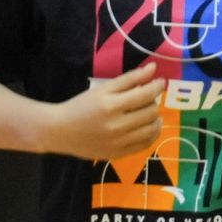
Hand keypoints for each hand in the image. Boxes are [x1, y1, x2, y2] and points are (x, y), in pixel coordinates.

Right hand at [43, 64, 163, 160]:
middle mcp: (116, 126)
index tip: (160, 82)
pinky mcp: (118, 154)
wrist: (60, 131)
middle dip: (153, 102)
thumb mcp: (103, 89)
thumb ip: (130, 78)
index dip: (157, 86)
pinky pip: (145, 145)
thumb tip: (154, 68)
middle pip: (151, 112)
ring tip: (149, 113)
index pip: (146, 95)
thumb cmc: (81, 106)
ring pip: (152, 129)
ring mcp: (118, 142)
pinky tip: (146, 127)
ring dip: (156, 119)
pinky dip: (151, 134)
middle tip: (147, 98)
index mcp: (111, 105)